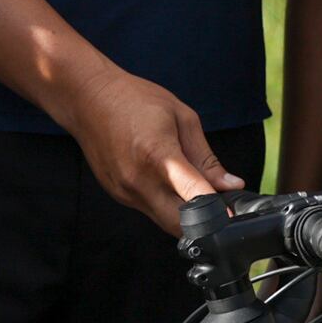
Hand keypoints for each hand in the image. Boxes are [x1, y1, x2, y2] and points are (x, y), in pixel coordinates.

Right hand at [66, 68, 242, 232]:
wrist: (88, 98)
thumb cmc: (136, 100)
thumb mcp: (182, 118)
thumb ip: (206, 158)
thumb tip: (231, 185)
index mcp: (158, 154)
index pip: (193, 194)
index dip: (217, 210)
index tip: (233, 216)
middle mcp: (138, 179)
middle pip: (179, 224)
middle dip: (204, 222)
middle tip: (220, 207)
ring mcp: (125, 191)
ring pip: (164, 221)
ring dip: (185, 215)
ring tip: (194, 190)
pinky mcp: (117, 195)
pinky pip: (149, 210)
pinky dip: (166, 205)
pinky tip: (166, 182)